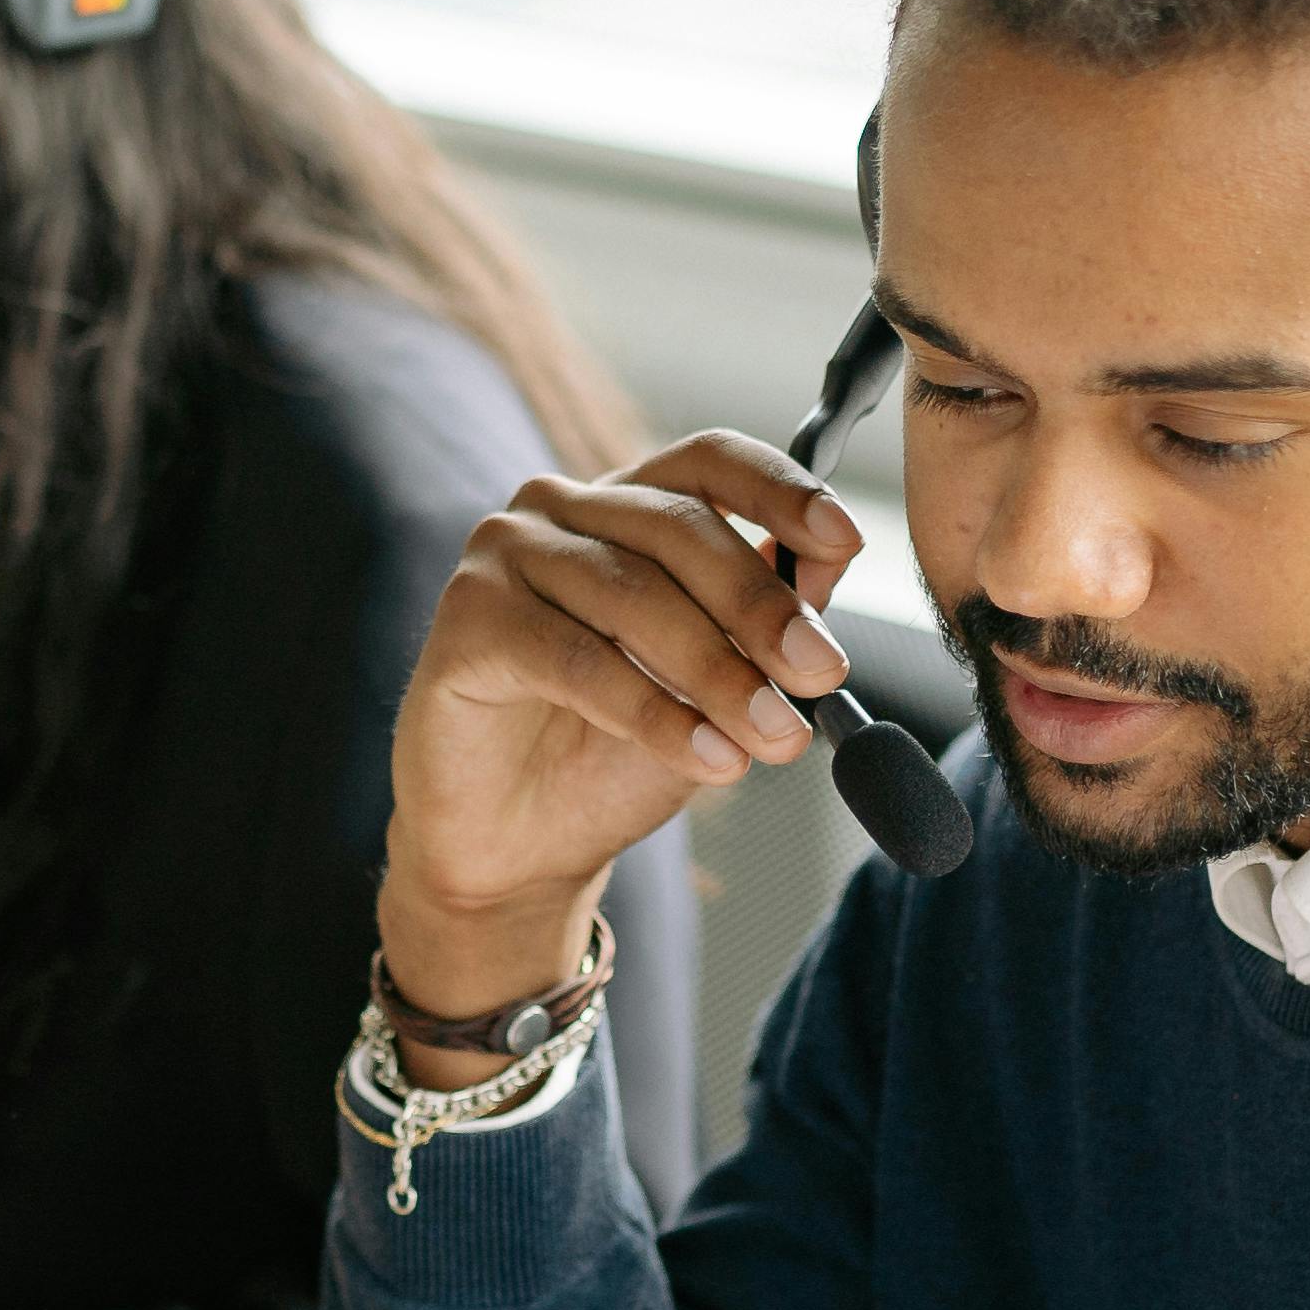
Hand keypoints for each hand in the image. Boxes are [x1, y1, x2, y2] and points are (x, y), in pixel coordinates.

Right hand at [378, 435, 865, 1057]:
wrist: (518, 848)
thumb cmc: (612, 755)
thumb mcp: (715, 687)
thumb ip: (762, 626)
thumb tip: (825, 571)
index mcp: (628, 506)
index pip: (709, 461)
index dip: (780, 491)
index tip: (843, 541)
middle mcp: (561, 509)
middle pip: (678, 527)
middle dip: (761, 606)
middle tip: (820, 673)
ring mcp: (506, 555)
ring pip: (632, 595)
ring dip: (718, 672)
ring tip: (773, 737)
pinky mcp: (467, 619)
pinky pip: (575, 659)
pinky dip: (652, 713)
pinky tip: (707, 758)